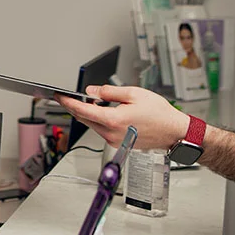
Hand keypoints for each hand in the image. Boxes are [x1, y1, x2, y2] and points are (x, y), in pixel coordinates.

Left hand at [56, 85, 189, 149]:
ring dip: (88, 113)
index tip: (60, 96)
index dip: (68, 102)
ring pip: (92, 125)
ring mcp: (114, 140)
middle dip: (75, 107)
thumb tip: (92, 91)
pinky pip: (101, 130)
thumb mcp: (134, 93)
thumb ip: (110, 91)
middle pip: (84, 119)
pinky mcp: (118, 143)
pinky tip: (103, 111)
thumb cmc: (159, 114)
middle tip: (69, 97)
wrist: (174, 132)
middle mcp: (111, 133)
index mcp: (114, 120)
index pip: (83, 110)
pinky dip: (98, 120)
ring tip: (91, 101)